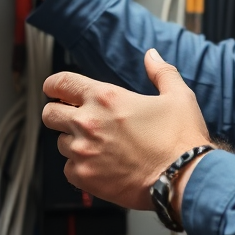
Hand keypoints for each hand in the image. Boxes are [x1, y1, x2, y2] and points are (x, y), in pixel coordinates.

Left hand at [42, 49, 211, 216]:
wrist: (185, 179)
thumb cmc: (181, 139)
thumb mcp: (177, 95)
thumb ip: (160, 71)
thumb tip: (151, 55)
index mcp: (106, 98)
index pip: (60, 83)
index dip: (54, 85)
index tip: (54, 89)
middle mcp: (88, 122)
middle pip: (49, 114)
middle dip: (58, 113)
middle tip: (73, 119)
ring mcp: (84, 152)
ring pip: (60, 143)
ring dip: (73, 142)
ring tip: (97, 146)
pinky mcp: (85, 178)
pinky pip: (68, 170)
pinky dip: (79, 168)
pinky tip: (99, 166)